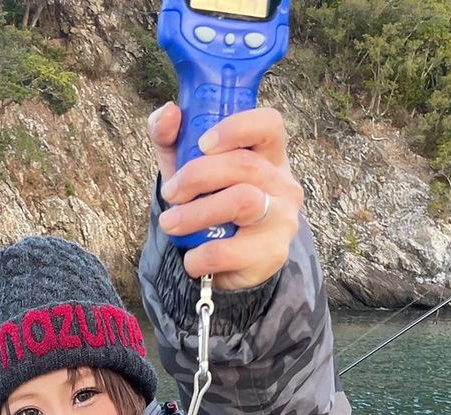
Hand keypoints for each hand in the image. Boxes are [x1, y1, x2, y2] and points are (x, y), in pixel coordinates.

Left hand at [148, 103, 302, 290]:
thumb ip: (171, 137)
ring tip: (170, 223)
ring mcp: (282, 218)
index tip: (202, 144)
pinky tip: (191, 258)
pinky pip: (230, 250)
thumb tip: (168, 112)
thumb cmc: (209, 205)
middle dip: (197, 175)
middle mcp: (282, 183)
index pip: (269, 124)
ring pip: (242, 201)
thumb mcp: (186, 167)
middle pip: (245, 164)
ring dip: (197, 213)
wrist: (227, 266)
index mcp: (269, 154)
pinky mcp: (272, 254)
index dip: (236, 128)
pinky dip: (201, 255)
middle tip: (170, 193)